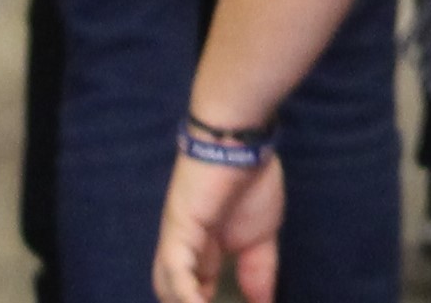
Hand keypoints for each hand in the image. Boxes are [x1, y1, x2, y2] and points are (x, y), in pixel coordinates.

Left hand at [151, 149, 283, 302]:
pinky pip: (176, 273)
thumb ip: (258, 272)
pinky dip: (186, 296)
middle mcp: (182, 251)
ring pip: (169, 288)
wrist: (239, 143)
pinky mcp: (177, 233)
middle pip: (174, 293)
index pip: (194, 292)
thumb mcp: (261, 238)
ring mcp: (176, 243)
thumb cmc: (250, 182)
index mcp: (200, 252)